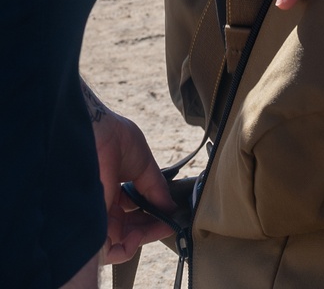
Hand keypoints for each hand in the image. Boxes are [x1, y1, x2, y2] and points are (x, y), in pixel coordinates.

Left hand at [83, 86, 174, 264]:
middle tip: (169, 224)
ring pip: (120, 241)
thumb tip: (170, 206)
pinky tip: (139, 235)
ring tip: (157, 227)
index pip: (136, 213)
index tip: (171, 217)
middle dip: (152, 228)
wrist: (98, 132)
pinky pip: (108, 250)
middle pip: (131, 228)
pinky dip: (126, 249)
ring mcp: (98, 214)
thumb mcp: (144, 164)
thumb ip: (156, 187)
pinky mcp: (93, 223)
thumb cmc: (116, 139)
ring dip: (142, 238)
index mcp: (116, 190)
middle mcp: (106, 204)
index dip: (155, 216)